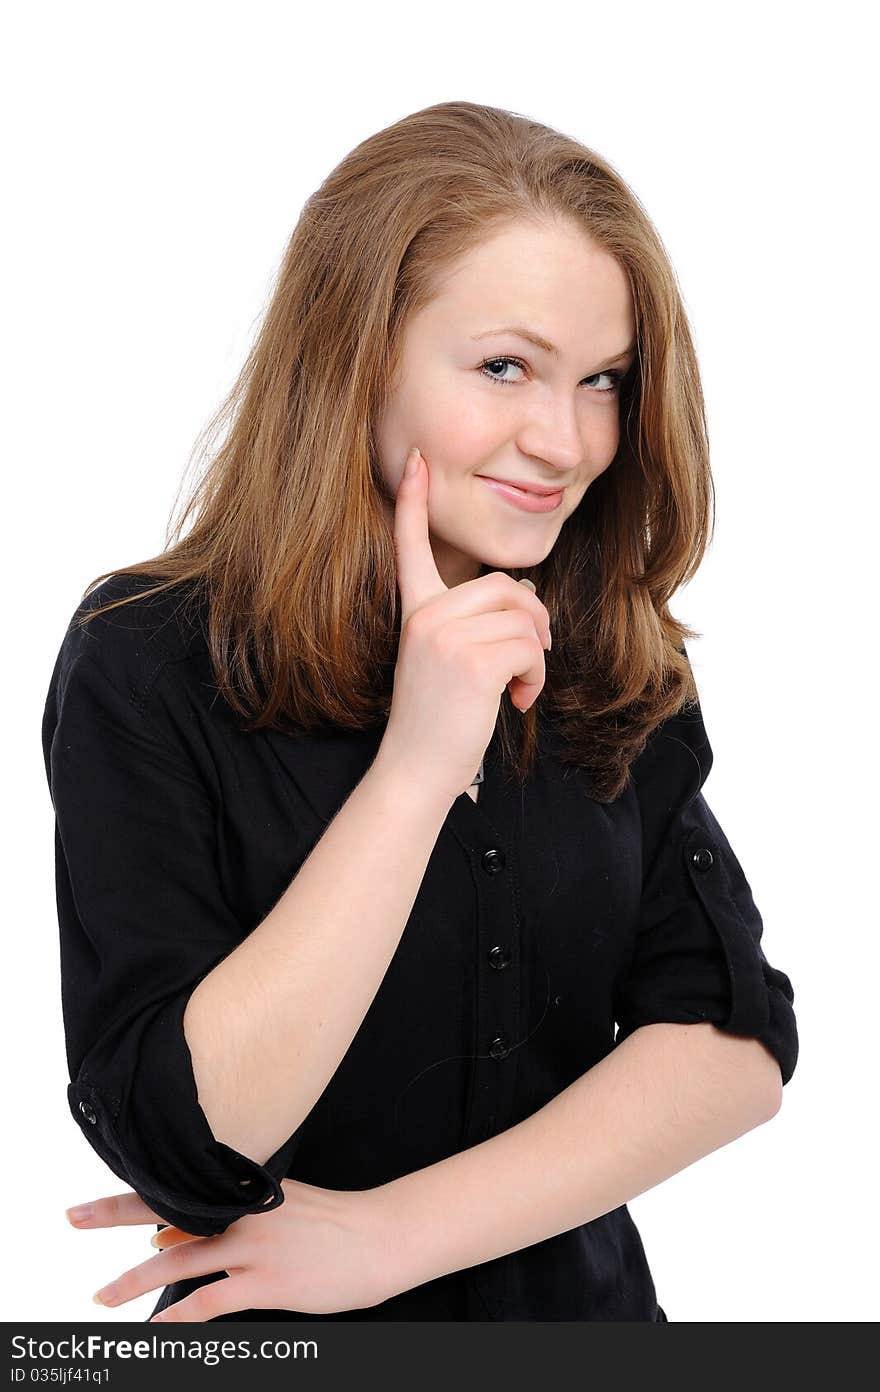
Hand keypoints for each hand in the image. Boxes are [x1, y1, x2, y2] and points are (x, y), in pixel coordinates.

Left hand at [66, 1178, 401, 1319]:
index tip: (96, 1193)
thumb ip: (221, 1218)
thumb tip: (163, 1235)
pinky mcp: (267, 1282)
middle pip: (166, 1210)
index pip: (178, 1184)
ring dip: (135, 1280)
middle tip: (73, 1217)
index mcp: (244, 1188)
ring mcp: (254, 1246)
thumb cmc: (329, 1223)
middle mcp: (242, 1211)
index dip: (135, 1189)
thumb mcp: (276, 1205)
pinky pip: (211, 1302)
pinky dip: (180, 1318)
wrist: (378, 1237)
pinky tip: (158, 1330)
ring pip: (180, 1262)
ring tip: (102, 1296)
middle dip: (114, 1213)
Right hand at [379, 446, 552, 802]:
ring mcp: (445, 635)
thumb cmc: (437, 721)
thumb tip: (523, 590)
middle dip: (534, 620)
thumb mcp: (447, 661)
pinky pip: (530, 647)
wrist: (415, 769)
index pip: (411, 546)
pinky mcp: (471, 659)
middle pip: (506, 585)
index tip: (416, 461)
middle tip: (532, 657)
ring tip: (519, 688)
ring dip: (537, 658)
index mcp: (415, 611)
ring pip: (524, 619)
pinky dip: (536, 676)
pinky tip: (517, 701)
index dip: (413, 503)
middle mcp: (426, 616)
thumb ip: (473, 622)